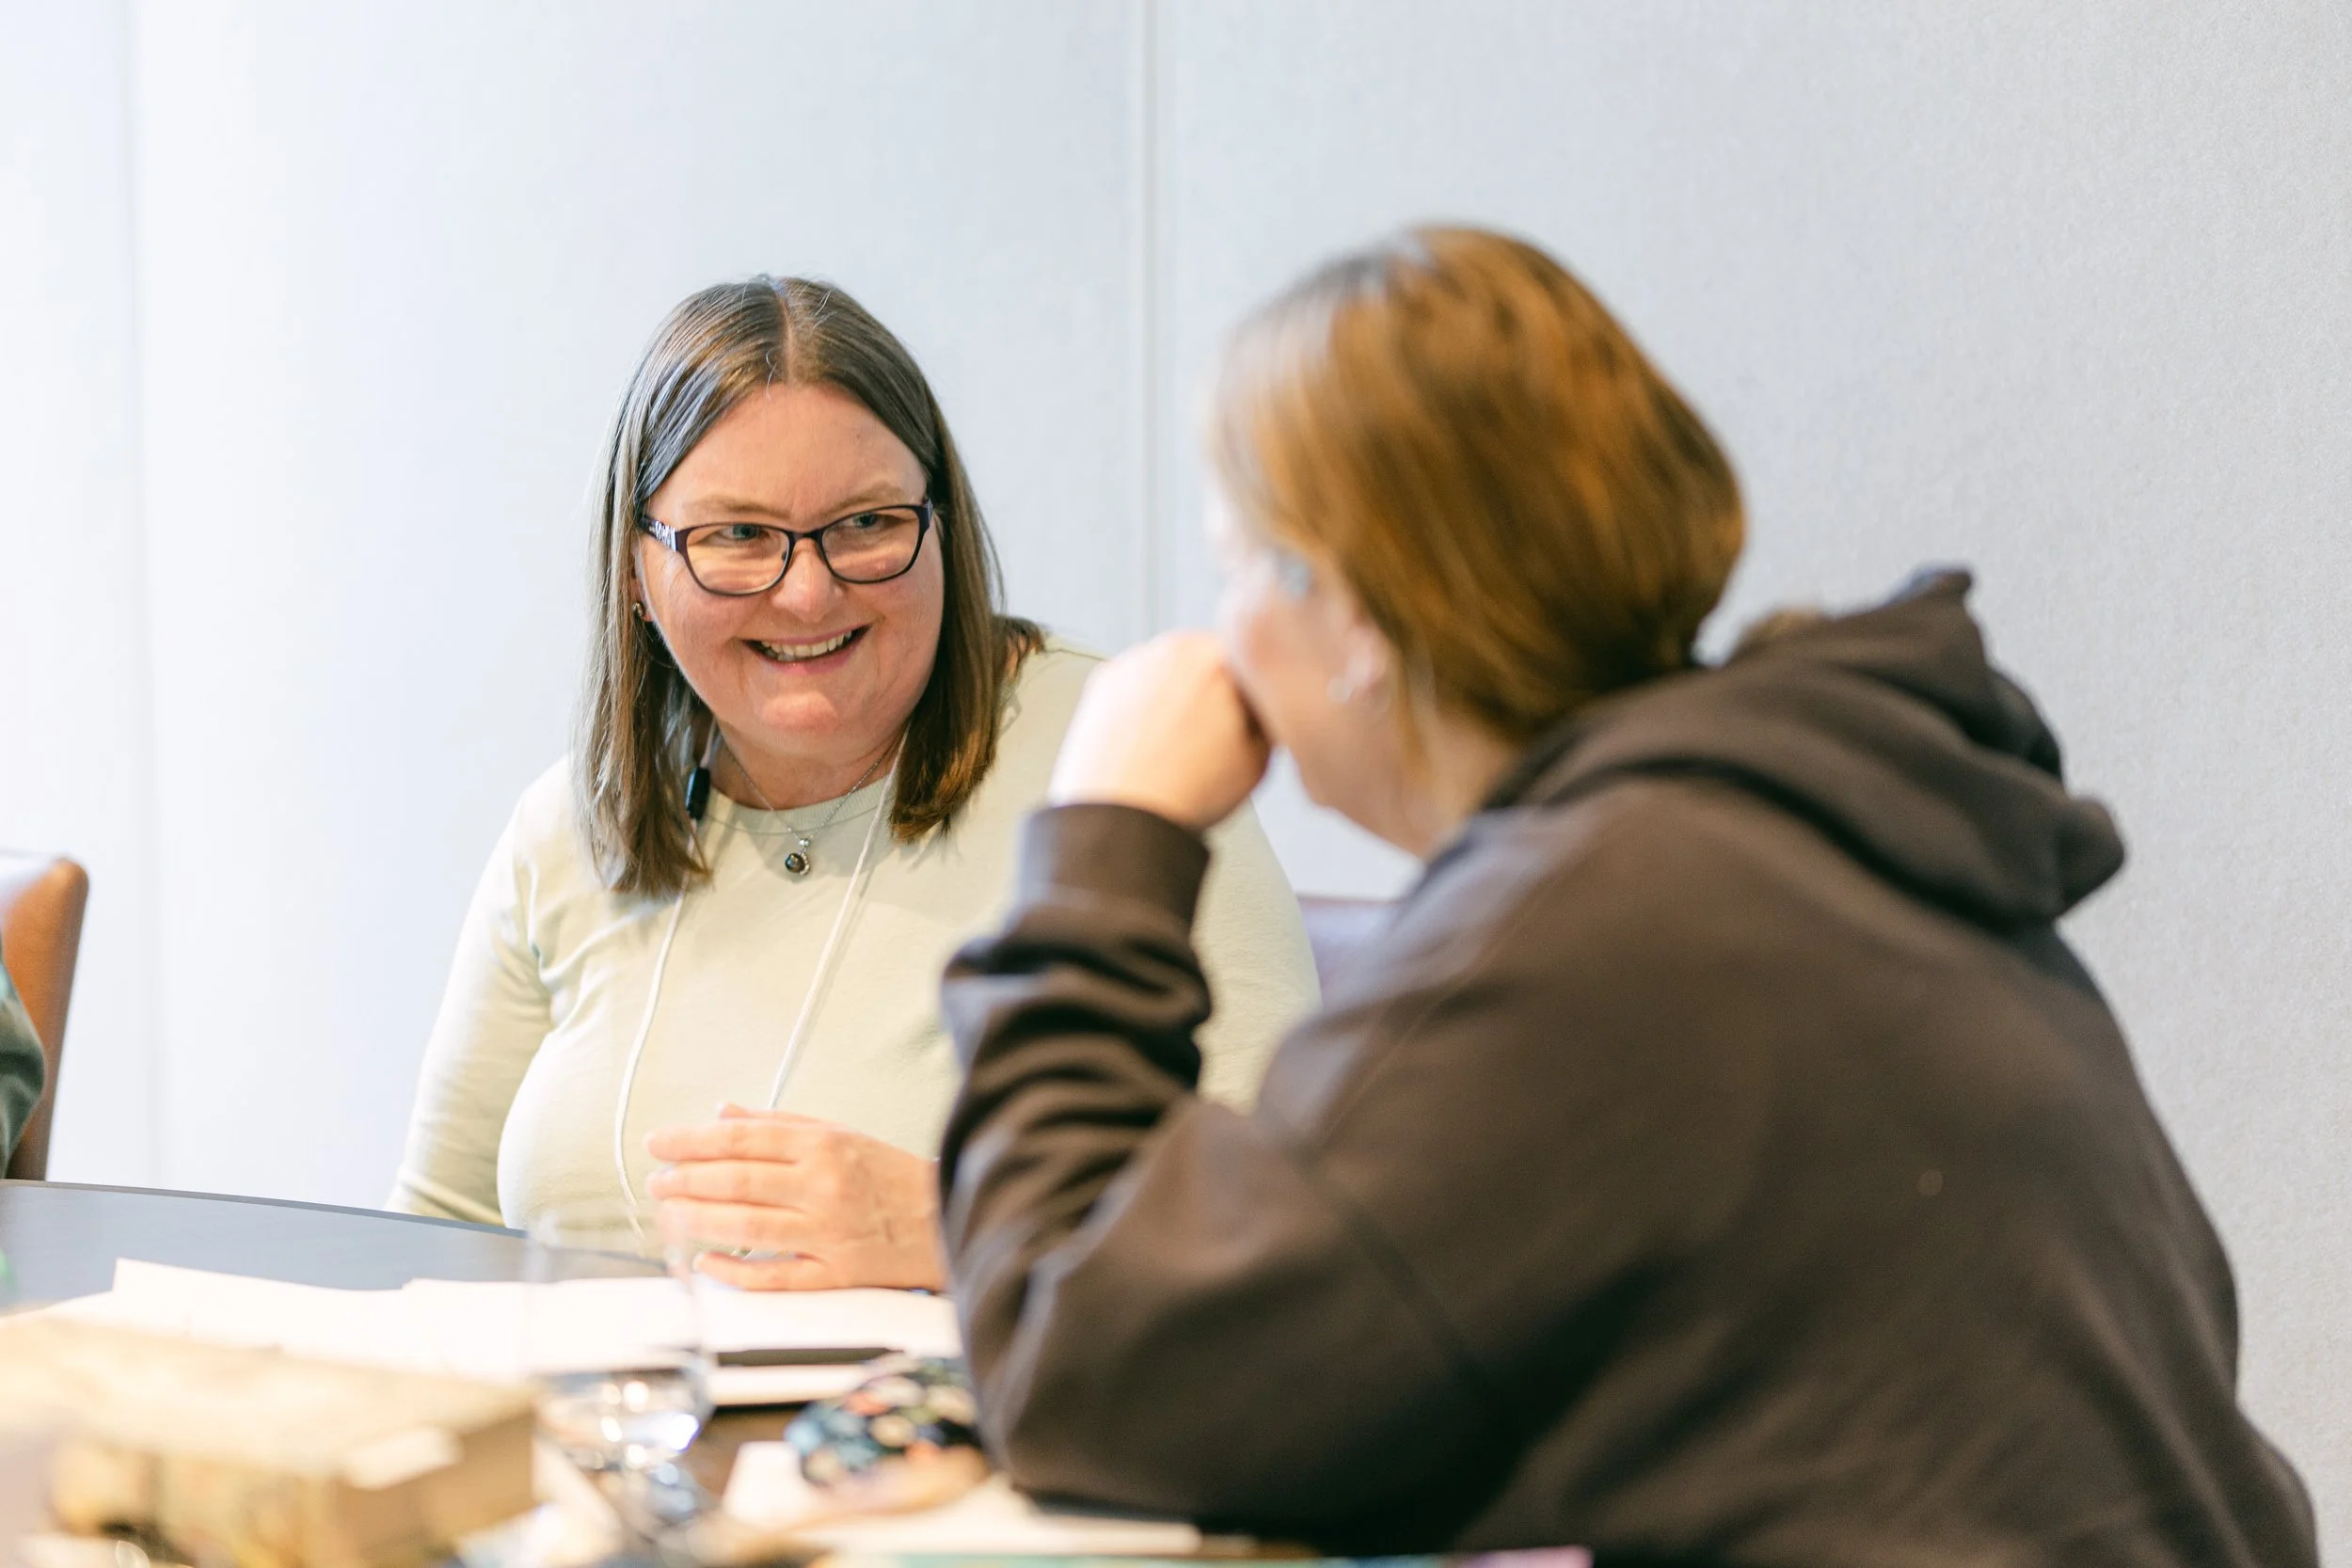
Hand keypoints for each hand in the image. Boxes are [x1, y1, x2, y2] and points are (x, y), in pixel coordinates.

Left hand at [644, 1104, 945, 1290]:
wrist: (947, 1217)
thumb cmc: (892, 1177)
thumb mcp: (840, 1134)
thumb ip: (779, 1124)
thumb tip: (723, 1114)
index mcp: (824, 1146)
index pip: (742, 1139)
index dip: (692, 1140)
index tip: (659, 1142)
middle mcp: (824, 1186)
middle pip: (738, 1181)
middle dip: (685, 1180)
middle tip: (657, 1180)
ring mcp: (828, 1232)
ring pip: (748, 1227)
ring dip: (697, 1220)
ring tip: (667, 1213)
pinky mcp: (836, 1273)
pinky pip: (775, 1275)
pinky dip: (735, 1271)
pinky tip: (707, 1263)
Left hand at [1048, 632, 1270, 831]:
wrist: (1120, 819)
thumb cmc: (1183, 794)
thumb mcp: (1258, 761)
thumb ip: (1269, 717)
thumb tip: (1264, 706)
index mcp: (1220, 658)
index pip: (1254, 661)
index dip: (1257, 696)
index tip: (1251, 719)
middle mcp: (1175, 648)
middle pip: (1210, 659)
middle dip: (1215, 690)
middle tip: (1214, 735)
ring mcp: (1135, 661)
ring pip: (1171, 669)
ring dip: (1179, 694)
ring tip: (1177, 743)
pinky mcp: (1104, 679)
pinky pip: (1137, 682)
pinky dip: (1144, 704)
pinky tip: (1149, 740)